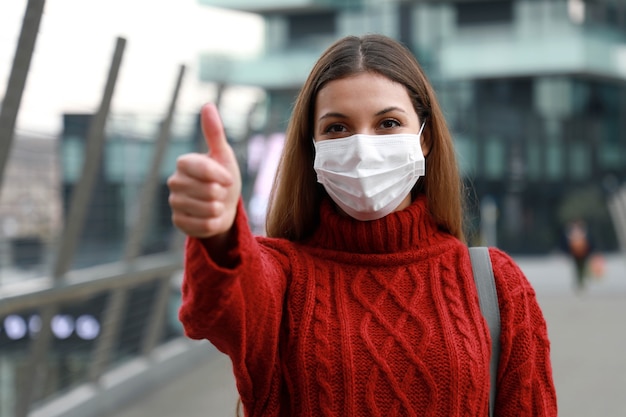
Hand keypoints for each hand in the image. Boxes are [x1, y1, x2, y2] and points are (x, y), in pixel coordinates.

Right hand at [167, 103, 241, 237]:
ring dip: (218, 209)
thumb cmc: (224, 179)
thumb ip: (214, 133)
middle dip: (221, 194)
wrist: (224, 207)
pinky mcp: (178, 222)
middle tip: (220, 192)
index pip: (203, 169)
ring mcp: (174, 203)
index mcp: (184, 163)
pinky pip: (203, 226)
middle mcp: (174, 182)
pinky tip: (211, 217)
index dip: (221, 176)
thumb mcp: (223, 155)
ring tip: (216, 204)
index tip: (228, 179)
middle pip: (207, 191)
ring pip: (206, 209)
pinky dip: (213, 223)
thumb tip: (207, 105)